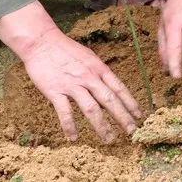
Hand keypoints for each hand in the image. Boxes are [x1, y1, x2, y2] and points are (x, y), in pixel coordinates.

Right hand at [0, 1, 141, 142]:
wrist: (41, 42)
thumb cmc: (65, 49)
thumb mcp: (88, 57)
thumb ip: (98, 72)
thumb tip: (109, 88)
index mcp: (98, 68)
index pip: (119, 88)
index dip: (130, 103)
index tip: (140, 115)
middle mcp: (88, 77)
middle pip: (109, 100)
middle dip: (123, 117)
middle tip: (132, 132)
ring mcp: (72, 84)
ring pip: (91, 109)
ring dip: (102, 126)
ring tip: (109, 139)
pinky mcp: (55, 91)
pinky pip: (65, 112)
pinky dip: (70, 126)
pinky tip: (73, 138)